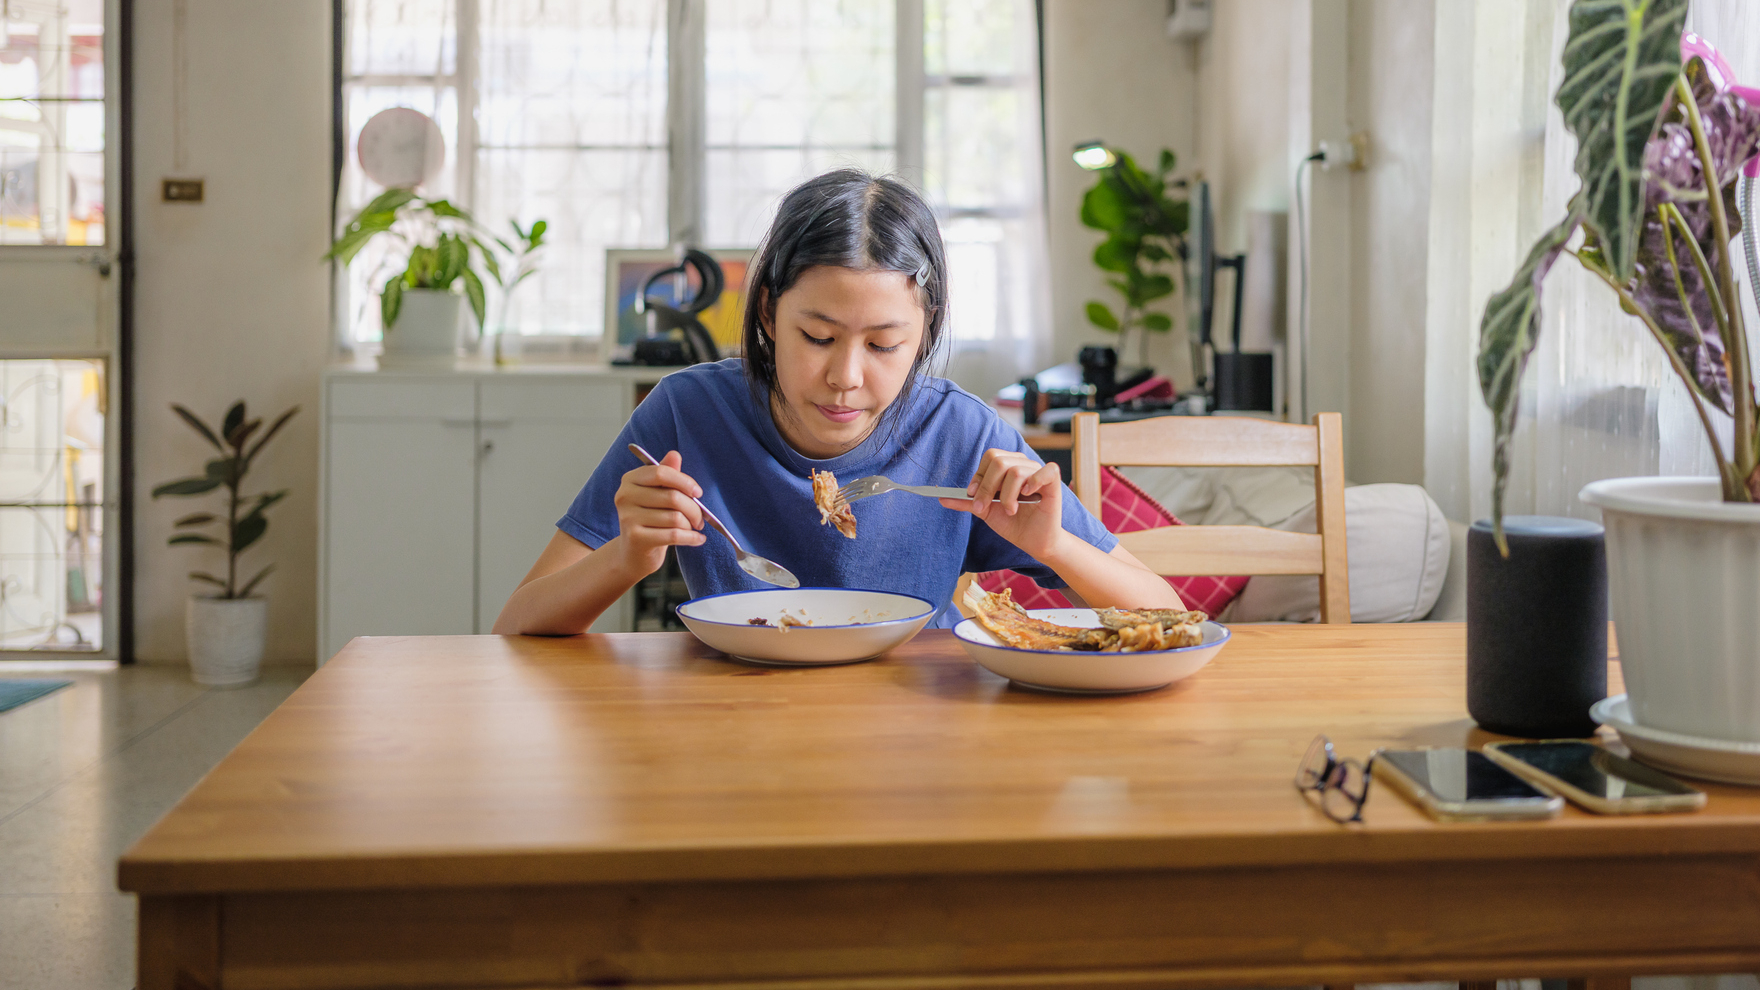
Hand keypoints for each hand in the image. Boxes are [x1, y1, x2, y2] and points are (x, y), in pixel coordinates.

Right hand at [611, 449, 705, 577]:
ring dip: (691, 525)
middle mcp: (625, 496)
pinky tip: (698, 539)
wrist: (633, 553)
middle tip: (700, 518)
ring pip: (675, 518)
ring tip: (692, 528)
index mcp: (630, 480)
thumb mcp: (657, 494)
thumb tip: (674, 455)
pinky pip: (674, 535)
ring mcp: (628, 518)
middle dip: (694, 509)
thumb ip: (666, 474)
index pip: (661, 472)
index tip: (697, 492)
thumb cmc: (650, 519)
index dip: (684, 481)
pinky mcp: (636, 538)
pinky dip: (692, 538)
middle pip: (672, 497)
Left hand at [939, 448, 1065, 558]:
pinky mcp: (1054, 482)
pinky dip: (1034, 482)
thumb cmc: (1013, 524)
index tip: (974, 496)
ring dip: (1008, 496)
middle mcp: (1023, 465)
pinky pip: (1046, 470)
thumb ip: (967, 502)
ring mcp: (1039, 472)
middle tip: (988, 507)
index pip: (990, 457)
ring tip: (1010, 510)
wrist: (1034, 542)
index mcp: (1008, 466)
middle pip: (999, 461)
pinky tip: (1027, 496)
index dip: (979, 476)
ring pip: (1016, 471)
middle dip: (988, 487)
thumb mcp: (986, 512)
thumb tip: (942, 498)